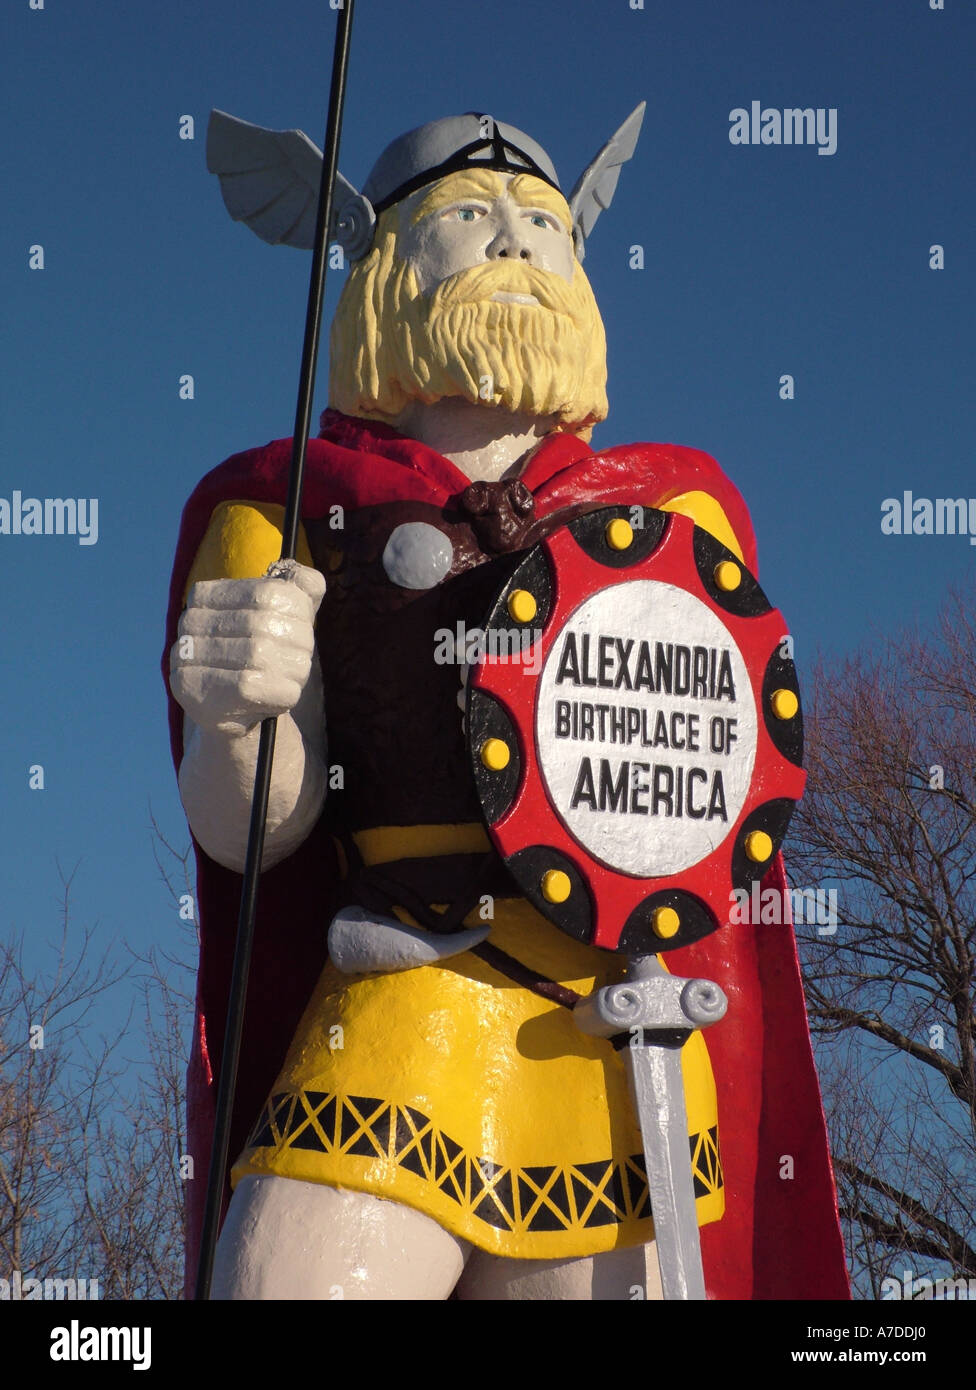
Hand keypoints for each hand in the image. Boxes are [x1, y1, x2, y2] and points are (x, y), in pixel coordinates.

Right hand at [169, 560, 325, 735]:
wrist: (234, 715)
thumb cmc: (263, 658)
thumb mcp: (284, 618)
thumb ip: (300, 592)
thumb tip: (310, 579)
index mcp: (206, 596)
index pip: (269, 592)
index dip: (299, 613)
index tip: (300, 629)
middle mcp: (191, 622)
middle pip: (266, 623)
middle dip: (297, 644)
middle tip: (298, 659)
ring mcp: (189, 658)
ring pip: (264, 655)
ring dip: (292, 670)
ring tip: (288, 678)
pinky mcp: (199, 693)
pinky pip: (260, 687)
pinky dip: (283, 694)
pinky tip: (279, 697)